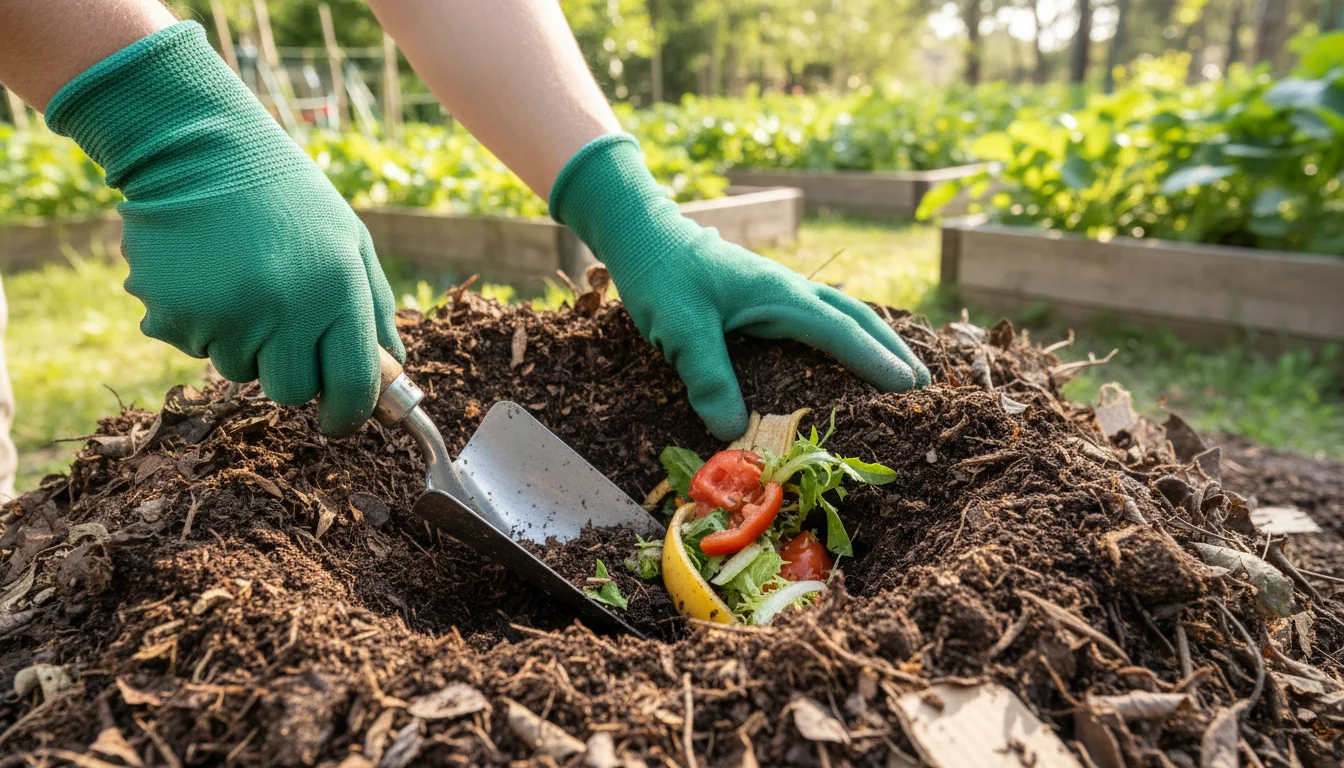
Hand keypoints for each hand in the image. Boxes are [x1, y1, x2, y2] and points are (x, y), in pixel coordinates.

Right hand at [46, 23, 400, 436]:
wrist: (198, 149)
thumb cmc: (288, 199)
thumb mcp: (350, 245)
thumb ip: (374, 314)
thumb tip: (391, 380)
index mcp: (337, 290)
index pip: (353, 386)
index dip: (348, 414)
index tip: (340, 419)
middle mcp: (284, 309)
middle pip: (292, 391)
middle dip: (291, 372)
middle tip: (282, 323)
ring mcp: (225, 314)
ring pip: (239, 371)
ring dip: (244, 341)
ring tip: (242, 279)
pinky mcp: (172, 315)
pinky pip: (195, 348)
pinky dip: (202, 323)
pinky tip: (207, 275)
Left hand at [551, 135, 928, 439]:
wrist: (643, 235)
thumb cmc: (662, 277)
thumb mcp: (681, 332)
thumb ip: (709, 378)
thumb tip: (735, 430)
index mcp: (781, 297)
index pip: (842, 333)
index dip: (877, 362)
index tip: (911, 388)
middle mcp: (789, 292)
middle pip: (856, 319)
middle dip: (891, 349)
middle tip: (923, 383)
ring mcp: (778, 292)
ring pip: (841, 314)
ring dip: (872, 340)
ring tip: (897, 371)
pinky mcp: (763, 297)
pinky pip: (818, 317)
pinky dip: (843, 335)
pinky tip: (840, 354)